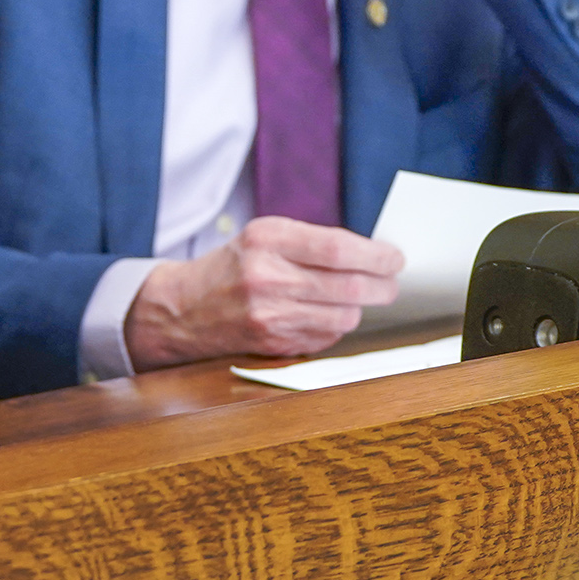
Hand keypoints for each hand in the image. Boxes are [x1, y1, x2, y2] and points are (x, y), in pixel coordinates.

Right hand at [123, 217, 404, 369]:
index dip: (376, 255)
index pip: (338, 248)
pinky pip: (328, 337)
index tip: (395, 258)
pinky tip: (322, 315)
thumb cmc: (232, 267)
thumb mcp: (263, 236)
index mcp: (266, 240)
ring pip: (346, 315)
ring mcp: (271, 314)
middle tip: (391, 282)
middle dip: (383, 286)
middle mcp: (267, 277)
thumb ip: (312, 242)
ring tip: (356, 298)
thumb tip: (372, 255)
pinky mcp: (275, 343)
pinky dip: (335, 326)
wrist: (184, 308)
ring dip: (359, 308)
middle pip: (351, 286)